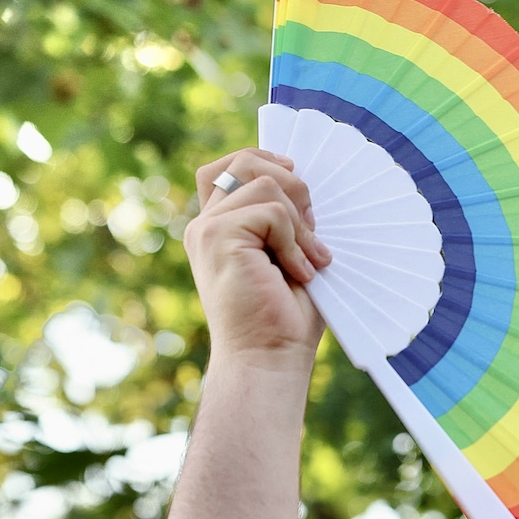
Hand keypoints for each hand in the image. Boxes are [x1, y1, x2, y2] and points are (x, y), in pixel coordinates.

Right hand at [183, 148, 330, 373]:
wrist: (269, 357)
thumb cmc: (285, 317)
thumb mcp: (291, 256)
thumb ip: (287, 219)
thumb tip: (301, 180)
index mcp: (219, 227)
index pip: (230, 167)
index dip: (266, 162)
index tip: (300, 192)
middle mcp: (206, 224)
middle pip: (245, 161)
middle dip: (292, 185)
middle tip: (312, 230)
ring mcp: (207, 229)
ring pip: (266, 185)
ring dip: (301, 225)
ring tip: (308, 263)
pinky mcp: (218, 237)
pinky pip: (273, 213)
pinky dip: (296, 243)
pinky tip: (300, 274)